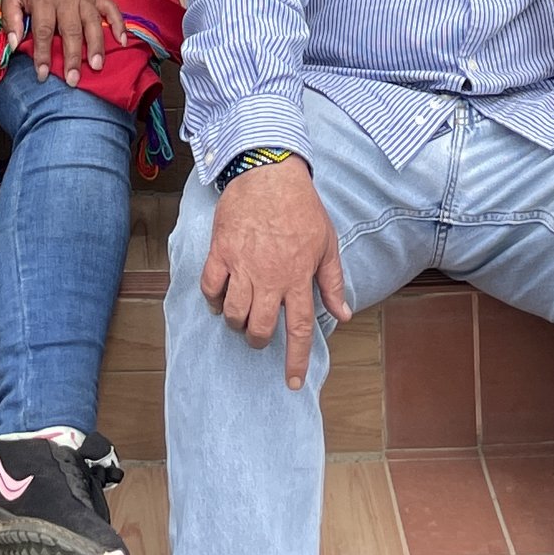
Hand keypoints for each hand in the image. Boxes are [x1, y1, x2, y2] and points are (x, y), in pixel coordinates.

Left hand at [0, 0, 130, 83]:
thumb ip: (11, 19)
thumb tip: (13, 44)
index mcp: (43, 1)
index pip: (43, 31)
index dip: (42, 54)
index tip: (42, 74)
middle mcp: (65, 0)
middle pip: (70, 30)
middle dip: (72, 56)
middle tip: (73, 80)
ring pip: (92, 22)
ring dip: (96, 44)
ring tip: (97, 66)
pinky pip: (111, 8)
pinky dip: (119, 23)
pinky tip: (123, 40)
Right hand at [199, 157, 350, 388]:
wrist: (270, 171)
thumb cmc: (302, 207)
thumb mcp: (326, 243)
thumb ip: (333, 282)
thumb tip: (343, 315)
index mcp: (298, 278)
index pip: (299, 329)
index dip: (296, 360)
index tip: (293, 383)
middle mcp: (270, 277)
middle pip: (261, 328)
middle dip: (259, 340)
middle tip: (260, 335)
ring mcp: (243, 265)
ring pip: (234, 313)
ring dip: (237, 323)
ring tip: (241, 317)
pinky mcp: (221, 251)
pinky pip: (211, 287)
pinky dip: (213, 300)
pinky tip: (219, 299)